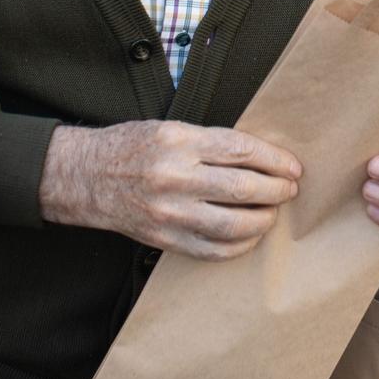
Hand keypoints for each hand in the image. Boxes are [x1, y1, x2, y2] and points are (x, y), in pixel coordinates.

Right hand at [38, 120, 300, 260]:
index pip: (241, 150)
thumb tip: (263, 158)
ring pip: (233, 224)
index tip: (292, 167)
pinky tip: (250, 235)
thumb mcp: (171, 129)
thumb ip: (212, 142)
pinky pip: (213, 250)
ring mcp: (169, 213)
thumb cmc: (133, 147)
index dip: (274, 160)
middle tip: (290, 189)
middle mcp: (174, 177)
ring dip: (263, 219)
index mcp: (179, 142)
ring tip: (272, 212)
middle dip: (277, 190)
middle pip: (243, 188)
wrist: (86, 177)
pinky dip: (240, 245)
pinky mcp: (164, 239)